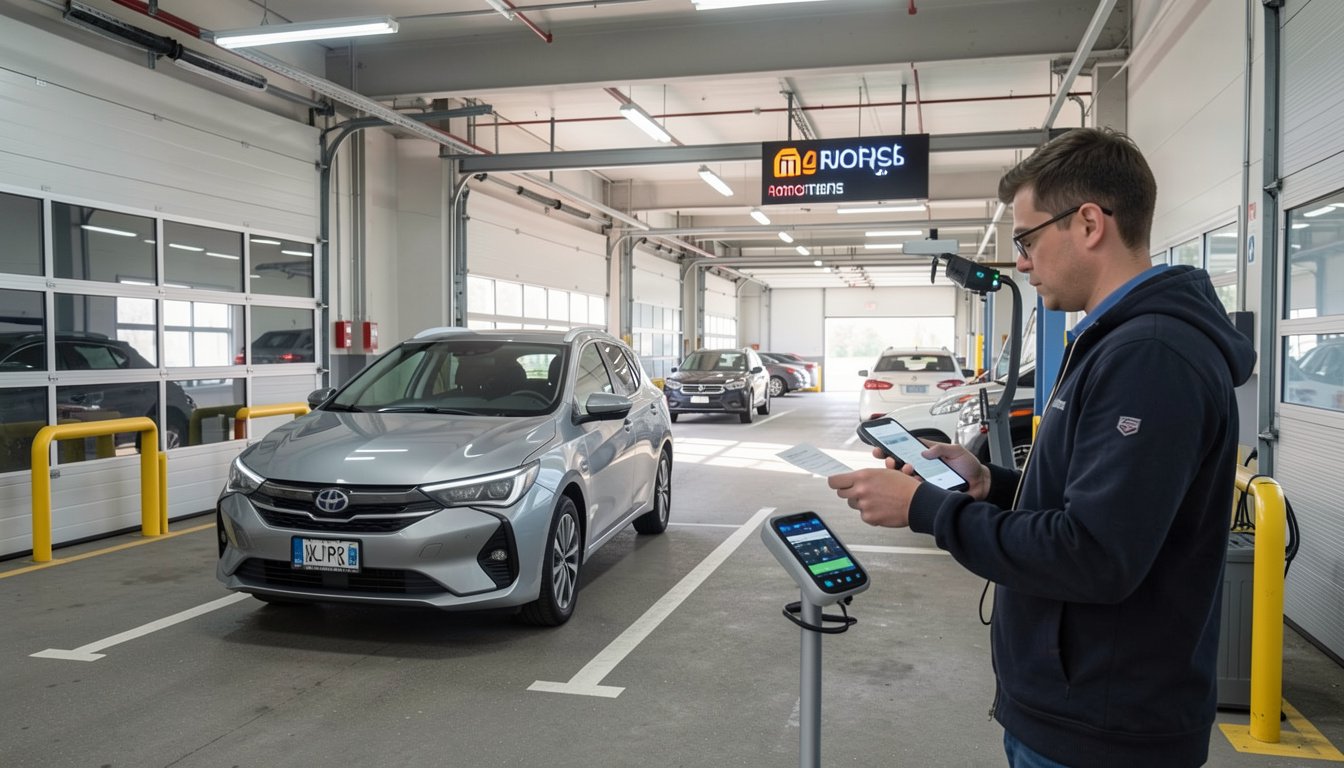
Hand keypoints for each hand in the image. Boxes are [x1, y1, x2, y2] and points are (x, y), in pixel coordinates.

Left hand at [827, 468, 919, 527]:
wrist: (917, 501)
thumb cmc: (903, 485)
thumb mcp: (882, 473)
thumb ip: (864, 477)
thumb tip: (850, 480)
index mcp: (863, 476)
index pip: (835, 481)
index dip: (835, 483)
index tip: (836, 483)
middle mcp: (861, 490)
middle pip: (841, 494)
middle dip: (849, 492)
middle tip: (860, 491)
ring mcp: (864, 505)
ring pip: (853, 504)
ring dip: (861, 503)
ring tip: (877, 499)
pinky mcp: (869, 518)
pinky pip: (863, 516)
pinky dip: (870, 513)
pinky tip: (881, 508)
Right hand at [869, 441, 991, 499]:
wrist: (981, 484)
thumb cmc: (969, 466)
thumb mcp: (956, 450)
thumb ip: (941, 448)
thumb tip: (925, 451)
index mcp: (926, 455)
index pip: (905, 449)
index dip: (891, 448)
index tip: (881, 449)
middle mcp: (923, 467)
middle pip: (900, 464)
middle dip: (891, 462)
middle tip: (891, 461)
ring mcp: (924, 480)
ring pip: (905, 479)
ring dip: (901, 474)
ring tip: (908, 470)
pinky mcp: (928, 492)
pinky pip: (916, 491)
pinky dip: (912, 487)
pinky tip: (916, 483)